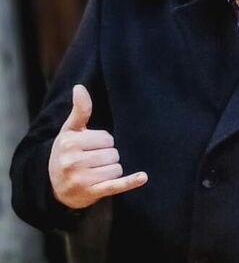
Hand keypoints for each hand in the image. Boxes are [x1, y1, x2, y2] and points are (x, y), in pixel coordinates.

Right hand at [48, 84, 147, 208]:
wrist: (54, 186)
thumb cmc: (66, 151)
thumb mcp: (70, 130)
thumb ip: (80, 109)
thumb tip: (79, 87)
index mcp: (70, 143)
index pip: (106, 138)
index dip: (103, 142)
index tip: (92, 147)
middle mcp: (74, 162)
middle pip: (113, 153)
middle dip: (107, 156)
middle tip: (92, 161)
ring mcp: (82, 179)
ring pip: (116, 168)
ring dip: (111, 170)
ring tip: (95, 172)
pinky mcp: (92, 193)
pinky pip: (116, 185)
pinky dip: (130, 182)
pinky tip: (142, 177)